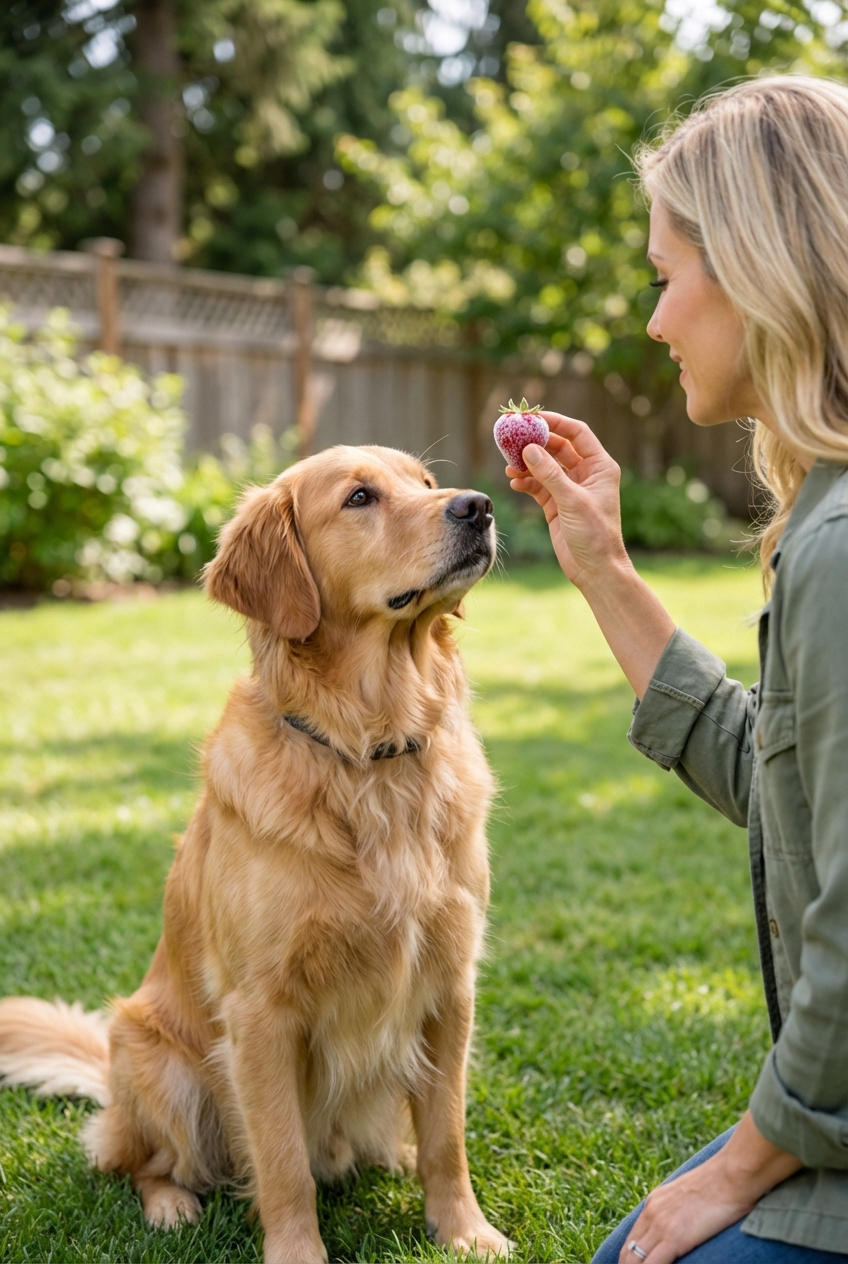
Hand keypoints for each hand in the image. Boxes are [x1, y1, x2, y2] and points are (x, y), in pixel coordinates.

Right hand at [506, 412, 626, 587]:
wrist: (595, 569)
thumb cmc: (595, 535)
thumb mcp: (572, 501)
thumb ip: (550, 474)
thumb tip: (529, 449)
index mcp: (600, 466)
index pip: (577, 433)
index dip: (555, 422)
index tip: (532, 417)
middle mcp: (586, 474)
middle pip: (557, 447)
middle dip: (536, 442)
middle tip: (512, 436)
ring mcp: (570, 489)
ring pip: (545, 466)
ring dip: (528, 463)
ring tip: (510, 463)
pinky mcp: (556, 504)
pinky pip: (538, 485)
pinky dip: (526, 482)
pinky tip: (515, 482)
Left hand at [619, 1113, 801, 1262]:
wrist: (732, 1175)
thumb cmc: (721, 1185)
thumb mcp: (689, 1195)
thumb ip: (679, 1211)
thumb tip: (685, 1227)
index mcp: (654, 1203)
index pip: (632, 1239)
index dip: (630, 1259)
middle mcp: (651, 1213)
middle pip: (629, 1251)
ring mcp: (660, 1225)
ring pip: (635, 1261)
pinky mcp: (674, 1238)